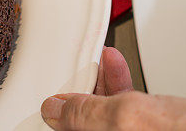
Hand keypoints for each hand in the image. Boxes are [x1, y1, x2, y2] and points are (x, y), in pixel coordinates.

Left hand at [40, 47, 185, 130]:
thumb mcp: (129, 116)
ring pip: (109, 115)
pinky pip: (129, 116)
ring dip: (106, 85)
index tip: (64, 82)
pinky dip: (125, 92)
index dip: (64, 102)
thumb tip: (55, 109)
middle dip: (87, 88)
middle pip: (89, 121)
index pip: (69, 127)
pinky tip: (122, 73)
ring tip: (106, 62)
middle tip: (87, 66)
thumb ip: (88, 112)